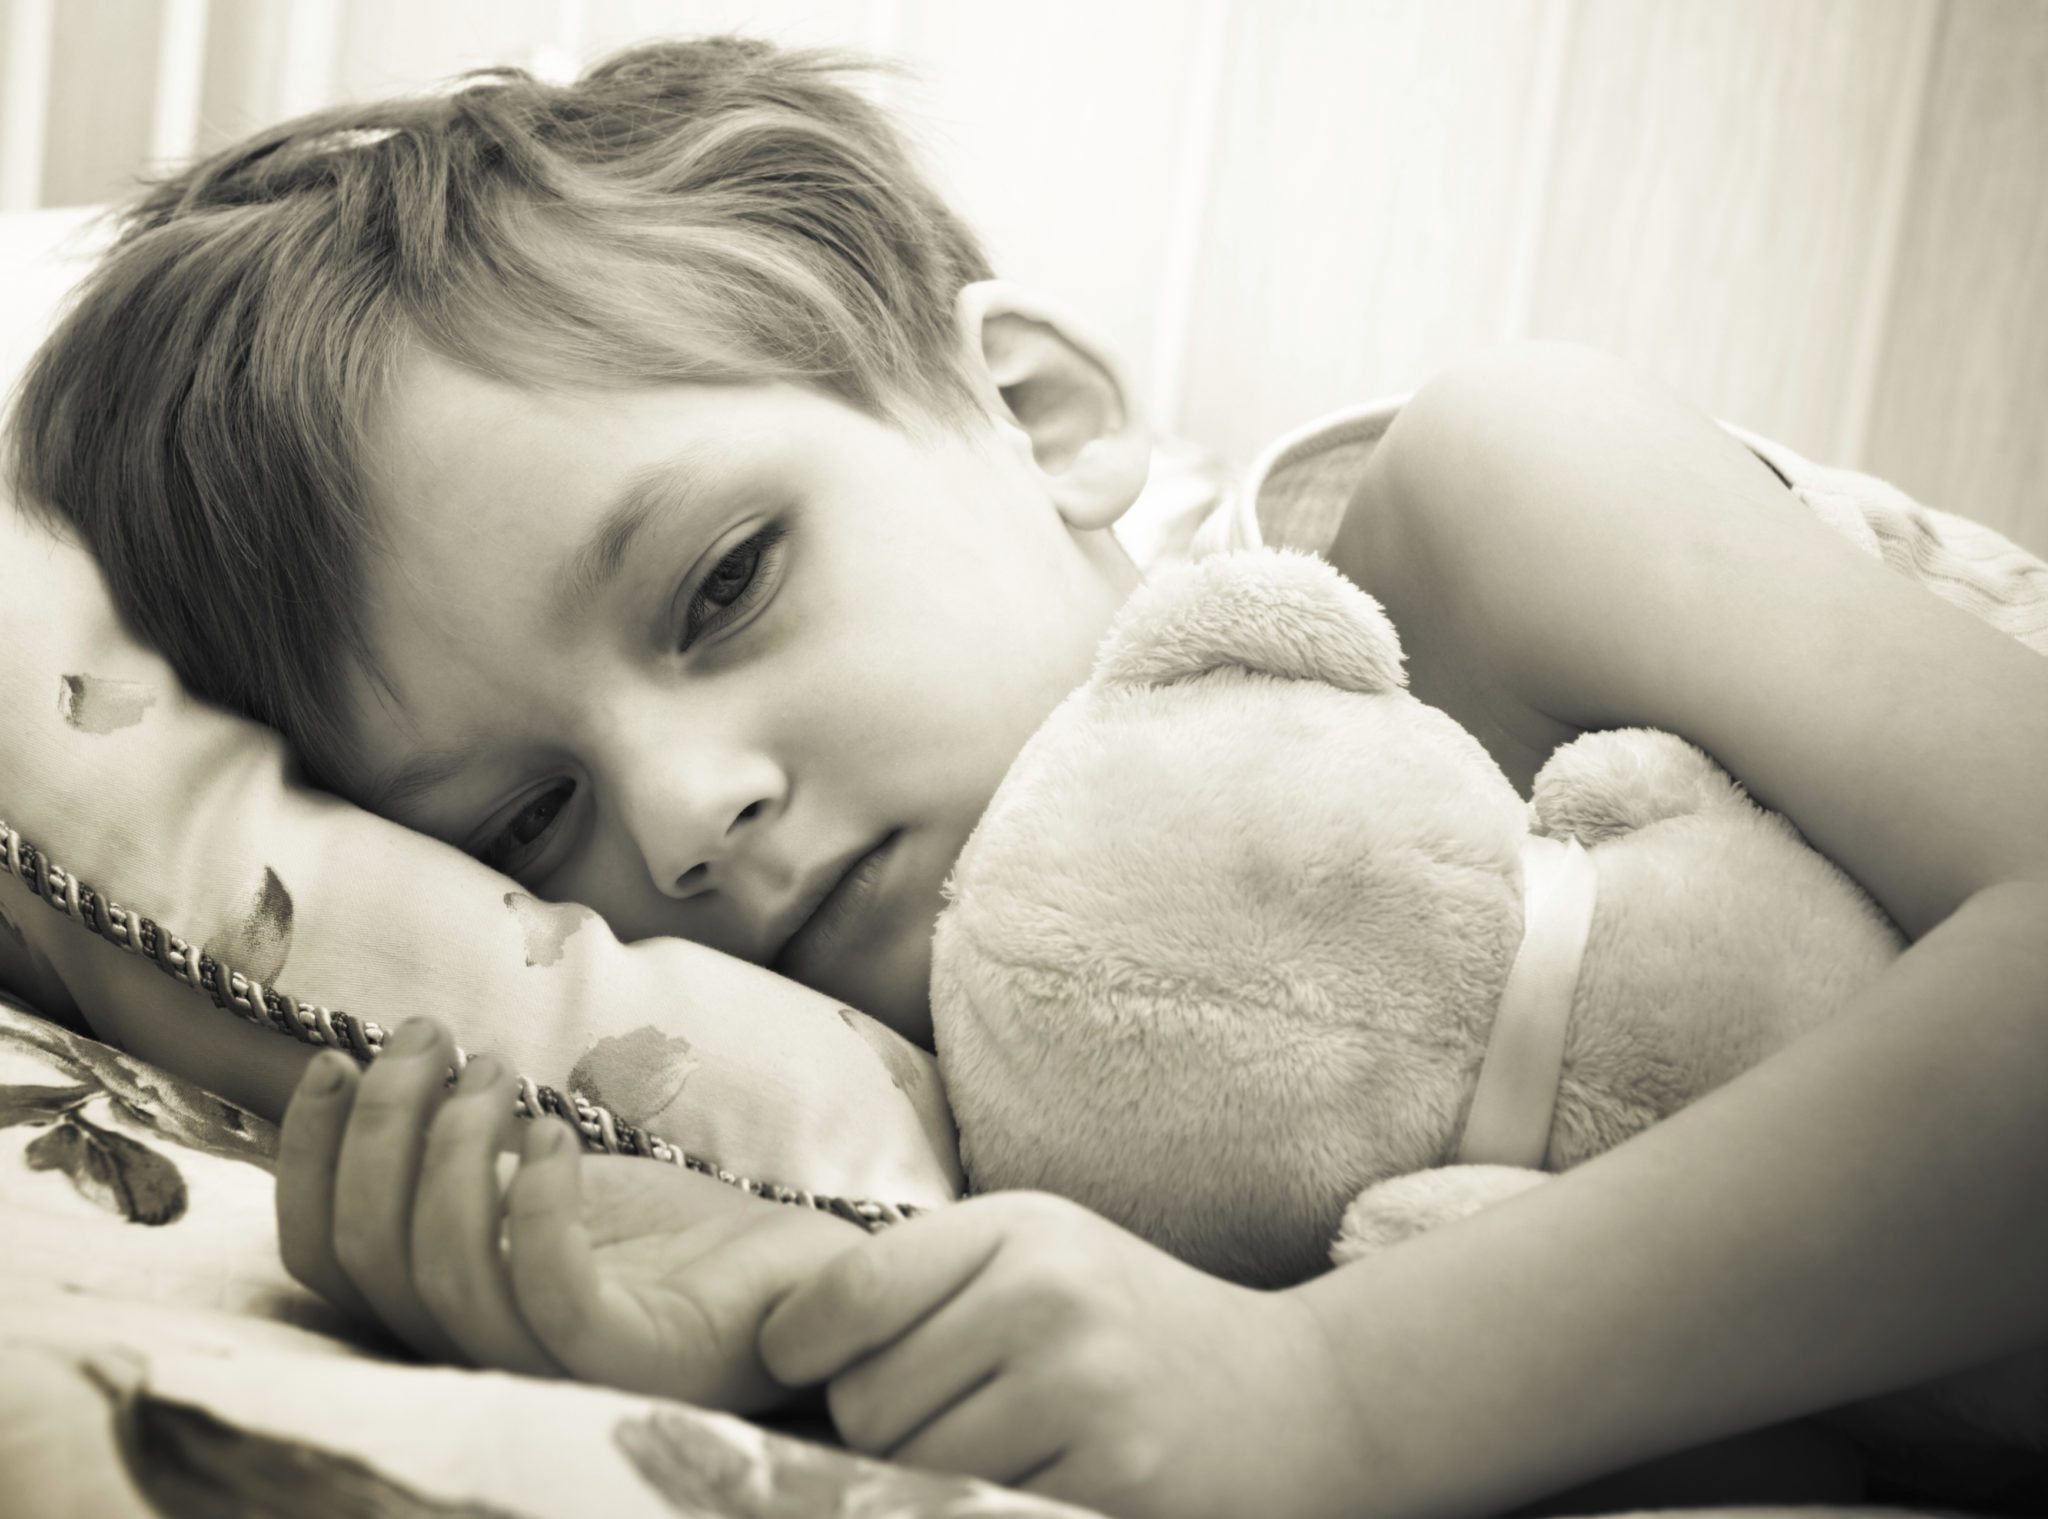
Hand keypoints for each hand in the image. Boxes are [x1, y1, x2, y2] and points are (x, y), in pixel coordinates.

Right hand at [275, 1017, 866, 1411]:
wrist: (798, 1271)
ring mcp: (554, 1369)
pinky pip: (549, 1294)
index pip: (325, 1258)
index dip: (310, 1156)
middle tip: (428, 1037)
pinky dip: (536, 1202)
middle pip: (370, 1257)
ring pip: (443, 1274)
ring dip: (452, 1146)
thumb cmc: (666, 1230)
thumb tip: (373, 1071)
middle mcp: (480, 1353)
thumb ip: (458, 1155)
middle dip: (381, 1124)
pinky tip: (554, 1131)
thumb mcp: (542, 1178)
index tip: (336, 1056)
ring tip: (498, 1071)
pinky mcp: (632, 1360)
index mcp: (444, 1310)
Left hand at [758, 1190, 1360, 1518]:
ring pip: (910, 1473)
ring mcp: (1083, 1395)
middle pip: (866, 1403)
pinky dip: (982, 1508)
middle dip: (878, 1427)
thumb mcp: (1040, 1254)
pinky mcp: (1112, 1480)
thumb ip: (927, 1281)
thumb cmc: (1132, 1322)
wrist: (1297, 1396)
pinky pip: (977, 1512)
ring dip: (924, 1480)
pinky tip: (1036, 1477)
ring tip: (992, 1447)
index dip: (799, 1345)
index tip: (804, 1364)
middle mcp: (1048, 1299)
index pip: (846, 1293)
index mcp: (1019, 1229)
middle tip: (947, 1413)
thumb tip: (779, 1350)